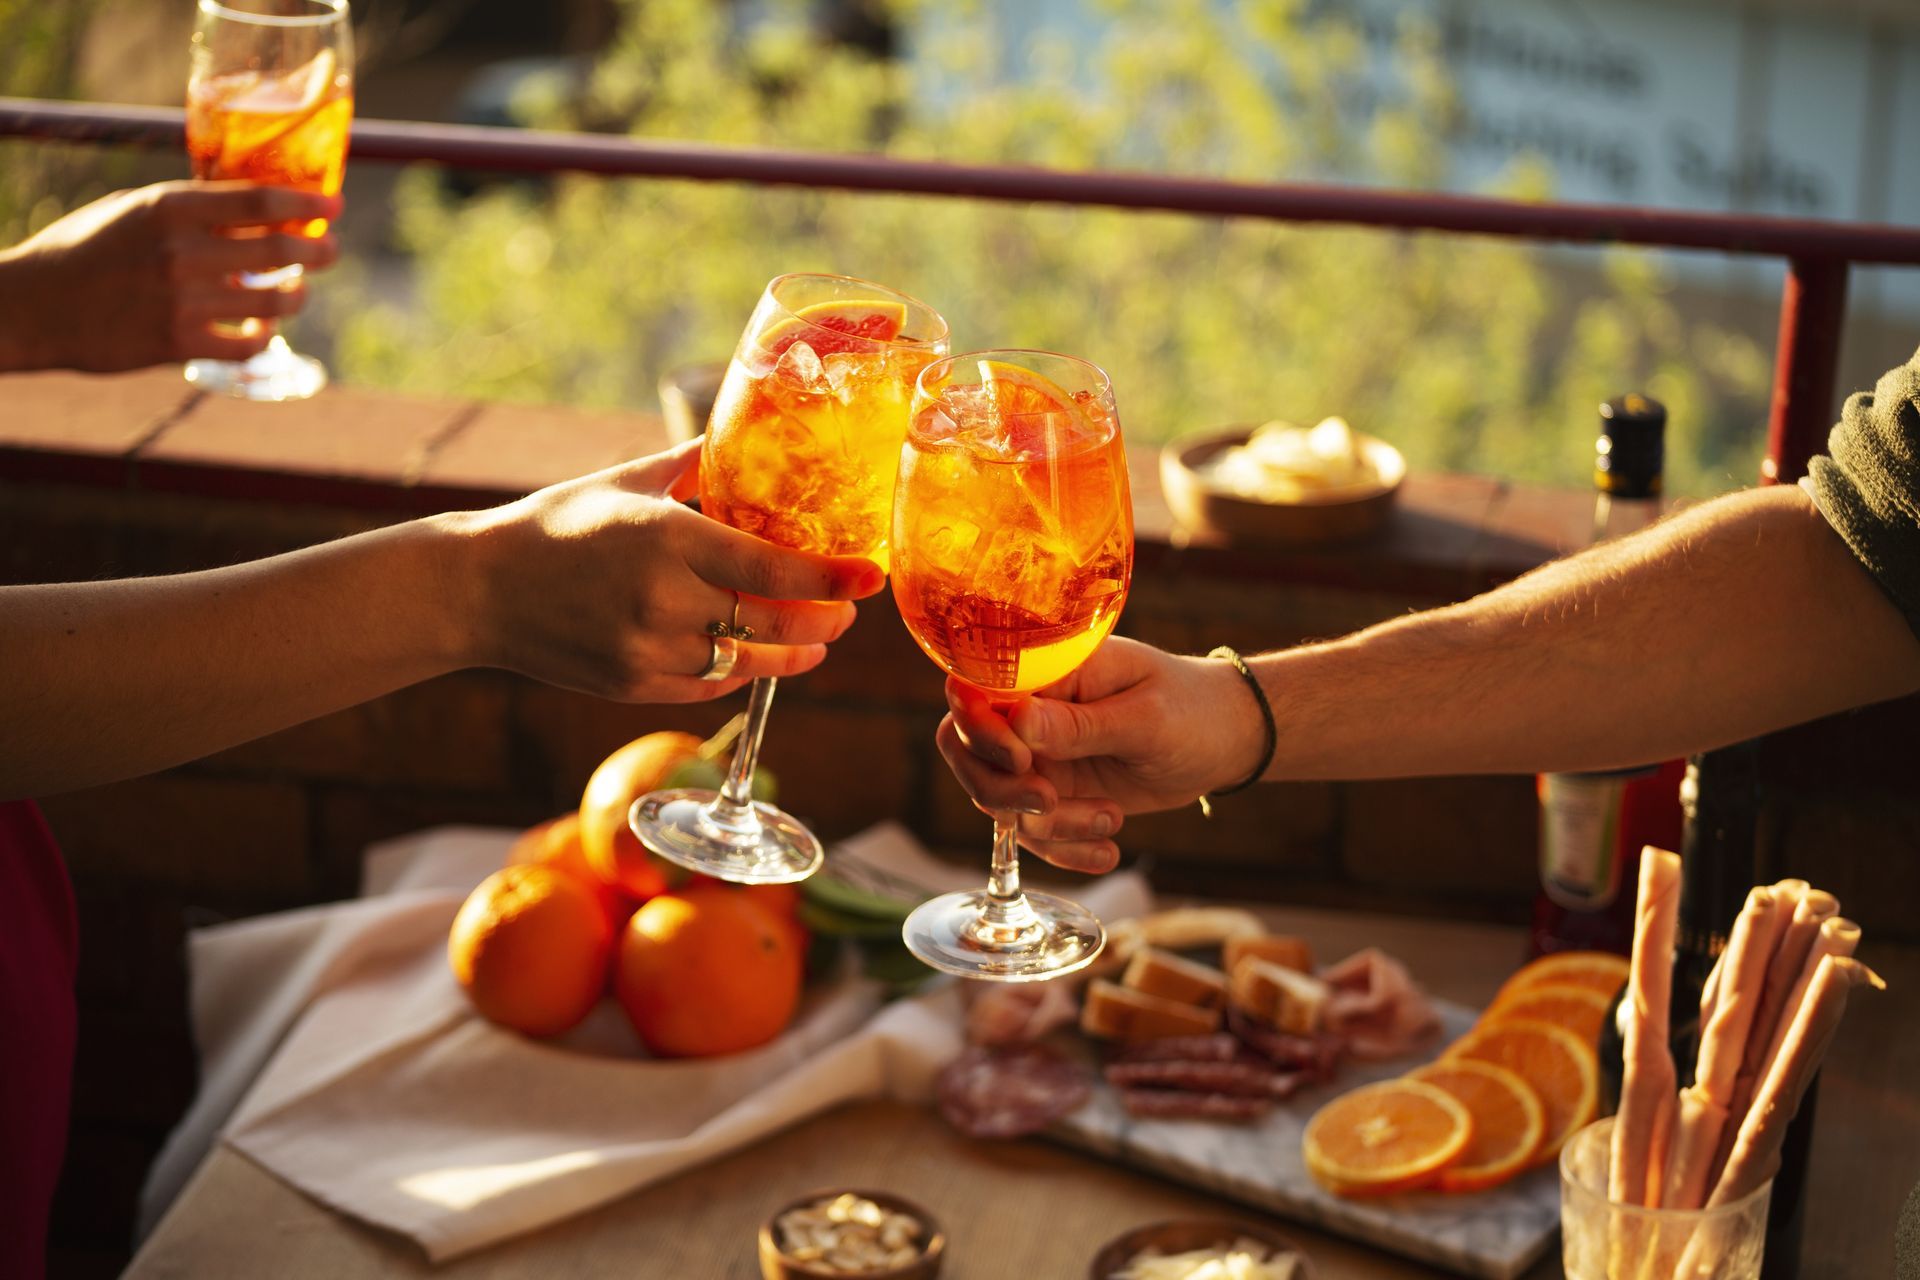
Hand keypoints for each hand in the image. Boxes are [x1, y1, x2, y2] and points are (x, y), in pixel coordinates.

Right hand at [0, 180, 339, 372]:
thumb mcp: (132, 210)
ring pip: (274, 302)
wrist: (31, 306)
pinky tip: (262, 328)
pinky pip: (249, 344)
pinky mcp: (178, 343)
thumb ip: (189, 208)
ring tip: (296, 291)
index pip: (260, 201)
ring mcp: (181, 301)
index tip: (333, 207)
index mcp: (169, 208)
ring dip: (296, 296)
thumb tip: (253, 206)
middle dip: (317, 251)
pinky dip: (263, 336)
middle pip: (279, 250)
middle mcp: (180, 252)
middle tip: (330, 250)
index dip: (307, 205)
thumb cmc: (83, 250)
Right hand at [453, 439, 885, 702]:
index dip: (833, 579)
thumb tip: (750, 433)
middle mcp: (661, 598)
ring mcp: (645, 648)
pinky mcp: (631, 685)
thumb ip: (695, 463)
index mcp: (666, 537)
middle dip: (825, 622)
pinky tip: (756, 656)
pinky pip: (708, 685)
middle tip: (848, 612)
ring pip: (748, 663)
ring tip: (816, 643)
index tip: (870, 576)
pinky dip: (741, 672)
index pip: (774, 570)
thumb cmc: (556, 524)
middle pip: (773, 624)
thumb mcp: (627, 480)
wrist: (478, 590)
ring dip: (792, 656)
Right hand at [936, 637, 1266, 871]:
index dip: (980, 732)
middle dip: (1000, 790)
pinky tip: (1109, 851)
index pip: (976, 693)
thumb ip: (1080, 723)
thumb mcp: (1144, 717)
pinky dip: (1066, 850)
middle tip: (1051, 803)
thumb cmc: (1192, 709)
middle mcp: (1031, 712)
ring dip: (1052, 826)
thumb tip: (1017, 720)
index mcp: (1049, 671)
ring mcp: (1040, 756)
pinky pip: (1034, 833)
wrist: (1227, 739)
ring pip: (1000, 802)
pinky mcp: (1057, 794)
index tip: (1023, 762)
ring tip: (1112, 817)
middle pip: (968, 752)